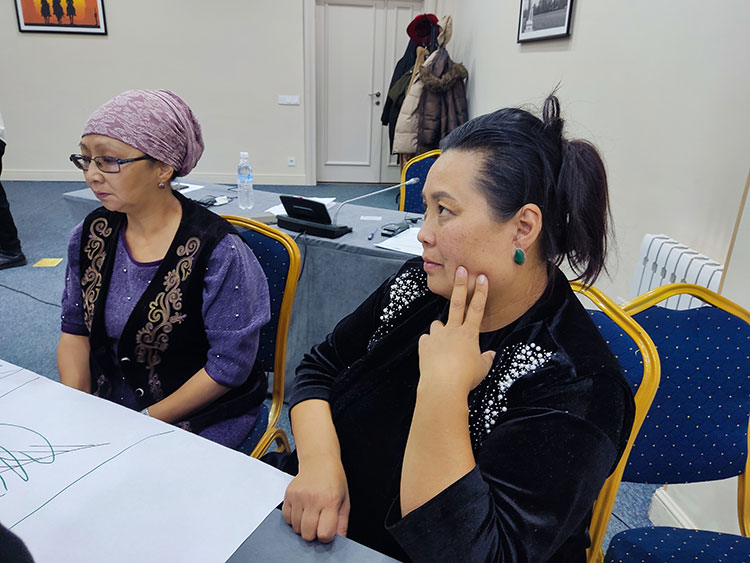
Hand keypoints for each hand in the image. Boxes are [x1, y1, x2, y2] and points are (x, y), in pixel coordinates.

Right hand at [281, 455, 349, 542]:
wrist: (319, 460)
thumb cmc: (334, 479)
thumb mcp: (345, 500)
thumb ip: (342, 522)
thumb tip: (339, 540)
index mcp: (330, 501)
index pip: (324, 533)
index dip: (326, 537)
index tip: (328, 531)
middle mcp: (313, 499)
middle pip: (308, 534)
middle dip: (314, 534)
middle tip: (318, 524)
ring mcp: (299, 497)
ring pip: (296, 528)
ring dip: (303, 527)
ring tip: (311, 514)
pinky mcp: (288, 495)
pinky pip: (286, 518)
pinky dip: (293, 520)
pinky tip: (302, 511)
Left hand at [418, 266, 495, 395]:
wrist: (442, 386)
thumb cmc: (465, 378)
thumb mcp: (481, 369)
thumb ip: (486, 359)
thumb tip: (491, 355)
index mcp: (469, 334)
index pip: (477, 308)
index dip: (480, 292)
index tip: (481, 277)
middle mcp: (453, 330)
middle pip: (457, 303)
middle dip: (460, 284)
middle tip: (460, 269)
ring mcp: (437, 336)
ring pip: (438, 325)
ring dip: (441, 330)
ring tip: (444, 345)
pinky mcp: (425, 344)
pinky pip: (428, 340)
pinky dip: (430, 345)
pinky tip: (434, 355)